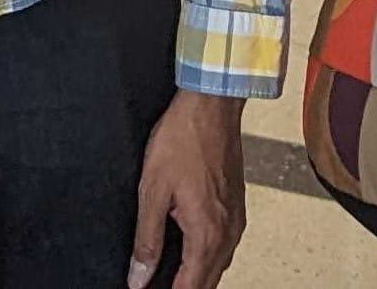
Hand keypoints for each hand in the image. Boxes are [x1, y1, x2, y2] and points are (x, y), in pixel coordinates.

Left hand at [130, 90, 244, 288]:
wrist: (212, 106)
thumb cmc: (183, 140)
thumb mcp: (152, 190)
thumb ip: (147, 238)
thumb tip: (138, 275)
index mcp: (206, 233)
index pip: (190, 287)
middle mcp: (227, 233)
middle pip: (208, 281)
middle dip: (184, 288)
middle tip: (155, 285)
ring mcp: (236, 220)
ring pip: (219, 265)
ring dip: (197, 276)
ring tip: (170, 276)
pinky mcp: (238, 207)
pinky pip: (225, 246)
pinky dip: (208, 257)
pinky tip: (192, 251)